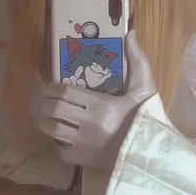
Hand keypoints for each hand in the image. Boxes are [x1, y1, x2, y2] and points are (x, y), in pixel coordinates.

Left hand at [28, 32, 154, 170]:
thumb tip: (131, 33)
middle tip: (47, 102)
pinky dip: (60, 146)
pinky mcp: (82, 160)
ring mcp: (84, 144)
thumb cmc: (146, 120)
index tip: (49, 87)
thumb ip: (138, 61)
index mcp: (102, 105)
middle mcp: (89, 124)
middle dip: (45, 104)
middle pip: (54, 109)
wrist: (150, 154)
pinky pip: (61, 152)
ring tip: (49, 119)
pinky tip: (65, 140)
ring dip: (47, 123)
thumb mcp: (146, 89)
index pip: (64, 92)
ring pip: (52, 129)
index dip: (51, 88)